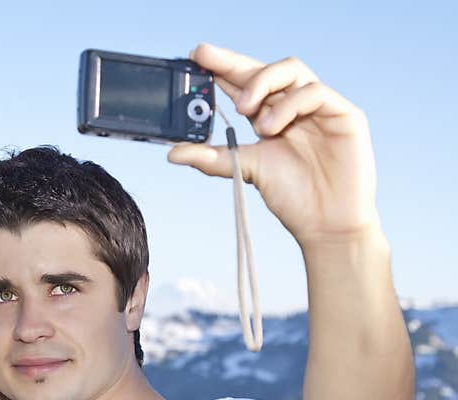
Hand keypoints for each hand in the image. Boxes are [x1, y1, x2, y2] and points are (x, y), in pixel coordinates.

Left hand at [168, 43, 380, 247]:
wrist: (326, 225)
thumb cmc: (292, 197)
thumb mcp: (245, 170)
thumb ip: (212, 158)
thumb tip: (172, 153)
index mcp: (269, 116)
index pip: (243, 83)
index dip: (220, 67)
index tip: (194, 58)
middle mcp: (293, 107)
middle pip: (263, 69)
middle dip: (232, 62)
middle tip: (205, 61)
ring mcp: (319, 108)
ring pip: (290, 70)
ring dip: (261, 85)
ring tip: (245, 114)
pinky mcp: (344, 114)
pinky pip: (314, 93)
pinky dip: (288, 105)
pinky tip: (272, 127)